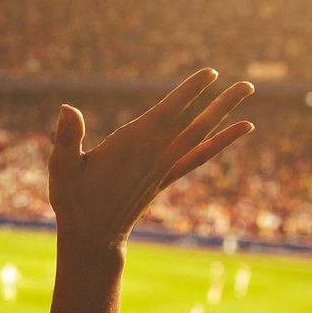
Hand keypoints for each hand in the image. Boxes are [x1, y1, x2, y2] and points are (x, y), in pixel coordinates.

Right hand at [47, 68, 252, 253]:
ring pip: (200, 136)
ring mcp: (164, 168)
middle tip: (249, 85)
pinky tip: (240, 129)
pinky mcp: (166, 178)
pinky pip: (199, 156)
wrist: (93, 238)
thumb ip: (67, 137)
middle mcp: (155, 156)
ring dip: (225, 114)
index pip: (167, 113)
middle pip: (195, 124)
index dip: (189, 93)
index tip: (211, 74)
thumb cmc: (73, 200)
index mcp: (132, 147)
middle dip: (221, 103)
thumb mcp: (62, 168)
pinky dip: (221, 141)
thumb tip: (67, 108)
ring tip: (247, 92)